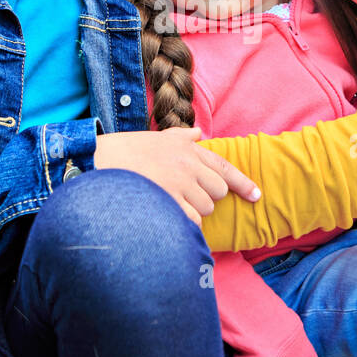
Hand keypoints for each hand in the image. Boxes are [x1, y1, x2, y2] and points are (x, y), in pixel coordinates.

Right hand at [93, 127, 259, 224]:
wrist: (99, 161)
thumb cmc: (128, 151)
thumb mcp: (157, 137)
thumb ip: (182, 138)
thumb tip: (198, 133)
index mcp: (188, 150)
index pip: (225, 168)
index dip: (244, 184)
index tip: (257, 196)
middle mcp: (188, 166)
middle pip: (217, 192)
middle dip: (206, 198)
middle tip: (183, 197)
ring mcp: (179, 184)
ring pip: (205, 208)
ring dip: (192, 212)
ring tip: (169, 204)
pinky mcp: (168, 201)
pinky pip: (191, 220)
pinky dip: (184, 222)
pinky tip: (168, 216)